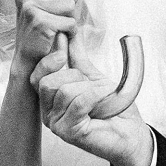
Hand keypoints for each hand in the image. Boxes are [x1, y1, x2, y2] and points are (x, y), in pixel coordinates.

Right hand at [11, 0, 75, 67]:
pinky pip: (70, 21)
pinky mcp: (40, 21)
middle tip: (59, 12)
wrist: (29, 56)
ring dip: (69, 17)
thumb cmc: (40, 28)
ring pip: (70, 5)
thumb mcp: (43, 2)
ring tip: (56, 25)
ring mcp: (30, 7)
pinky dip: (69, 30)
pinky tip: (57, 34)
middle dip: (69, 0)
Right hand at [32, 43, 154, 165]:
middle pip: (45, 82)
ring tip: (99, 97)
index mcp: (49, 99)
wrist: (130, 133)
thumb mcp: (91, 76)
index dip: (48, 61)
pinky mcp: (69, 133)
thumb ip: (75, 56)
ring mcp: (57, 124)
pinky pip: (78, 103)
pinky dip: (94, 95)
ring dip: (86, 88)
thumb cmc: (111, 108)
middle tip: (88, 83)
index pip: (35, 76)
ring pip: (63, 91)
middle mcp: (48, 113)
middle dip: (71, 75)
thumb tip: (67, 32)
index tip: (63, 50)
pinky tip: (103, 99)